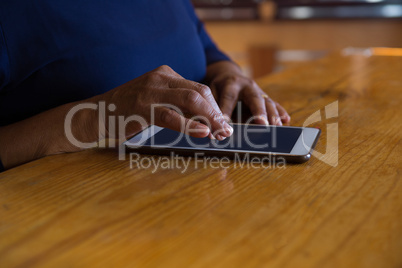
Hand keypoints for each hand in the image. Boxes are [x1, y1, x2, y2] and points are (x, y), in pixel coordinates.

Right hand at [94, 65, 232, 139]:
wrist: (97, 114)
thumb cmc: (129, 110)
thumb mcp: (155, 99)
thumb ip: (177, 103)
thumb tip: (206, 119)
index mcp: (165, 74)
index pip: (199, 88)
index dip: (215, 107)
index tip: (223, 124)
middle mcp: (160, 78)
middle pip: (199, 93)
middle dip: (216, 113)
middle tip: (226, 131)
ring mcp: (150, 91)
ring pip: (190, 101)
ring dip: (209, 119)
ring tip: (219, 134)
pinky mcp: (142, 107)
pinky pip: (172, 116)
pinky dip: (190, 125)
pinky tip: (202, 132)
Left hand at [206, 61, 289, 125]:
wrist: (229, 76)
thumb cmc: (219, 88)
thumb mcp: (211, 93)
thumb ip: (213, 107)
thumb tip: (211, 125)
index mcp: (231, 83)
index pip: (229, 97)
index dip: (227, 110)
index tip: (224, 123)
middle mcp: (248, 86)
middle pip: (254, 98)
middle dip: (259, 111)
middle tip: (262, 124)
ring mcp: (258, 92)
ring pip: (267, 102)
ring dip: (272, 114)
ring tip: (276, 125)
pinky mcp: (265, 98)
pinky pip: (274, 104)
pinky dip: (280, 112)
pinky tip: (286, 120)